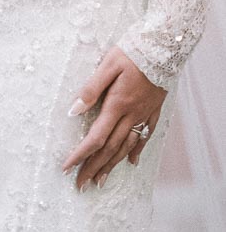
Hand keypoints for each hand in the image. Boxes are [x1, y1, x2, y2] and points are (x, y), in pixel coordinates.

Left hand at [62, 46, 166, 190]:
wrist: (163, 47)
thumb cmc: (131, 53)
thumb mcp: (107, 65)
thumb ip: (90, 89)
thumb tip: (73, 111)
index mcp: (117, 105)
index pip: (95, 137)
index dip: (80, 154)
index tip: (67, 168)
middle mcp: (131, 115)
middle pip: (110, 148)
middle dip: (93, 167)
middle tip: (81, 185)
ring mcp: (144, 115)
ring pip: (127, 147)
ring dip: (112, 165)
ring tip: (101, 180)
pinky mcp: (153, 110)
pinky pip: (144, 136)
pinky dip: (137, 151)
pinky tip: (132, 162)